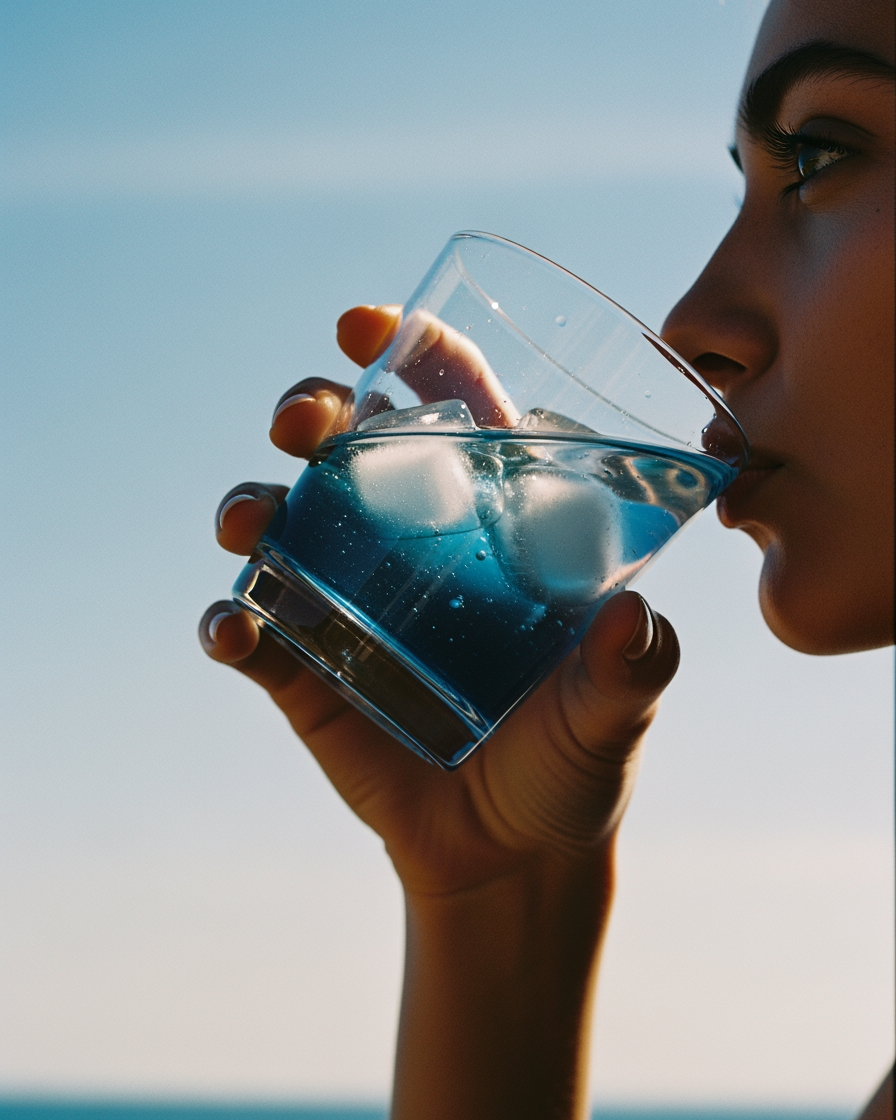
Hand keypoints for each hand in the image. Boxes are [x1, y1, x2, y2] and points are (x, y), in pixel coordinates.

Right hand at [199, 304, 679, 898]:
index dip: (408, 351)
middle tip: (302, 422)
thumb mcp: (616, 707)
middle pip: (346, 445)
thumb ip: (631, 666)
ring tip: (250, 521)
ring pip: (280, 520)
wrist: (512, 854)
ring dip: (249, 501)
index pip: (450, 407)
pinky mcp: (307, 671)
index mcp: (492, 520)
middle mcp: (413, 542)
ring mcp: (350, 601)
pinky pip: (254, 633)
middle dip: (310, 410)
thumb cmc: (574, 757)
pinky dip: (232, 624)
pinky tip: (235, 630)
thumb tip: (629, 621)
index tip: (367, 324)